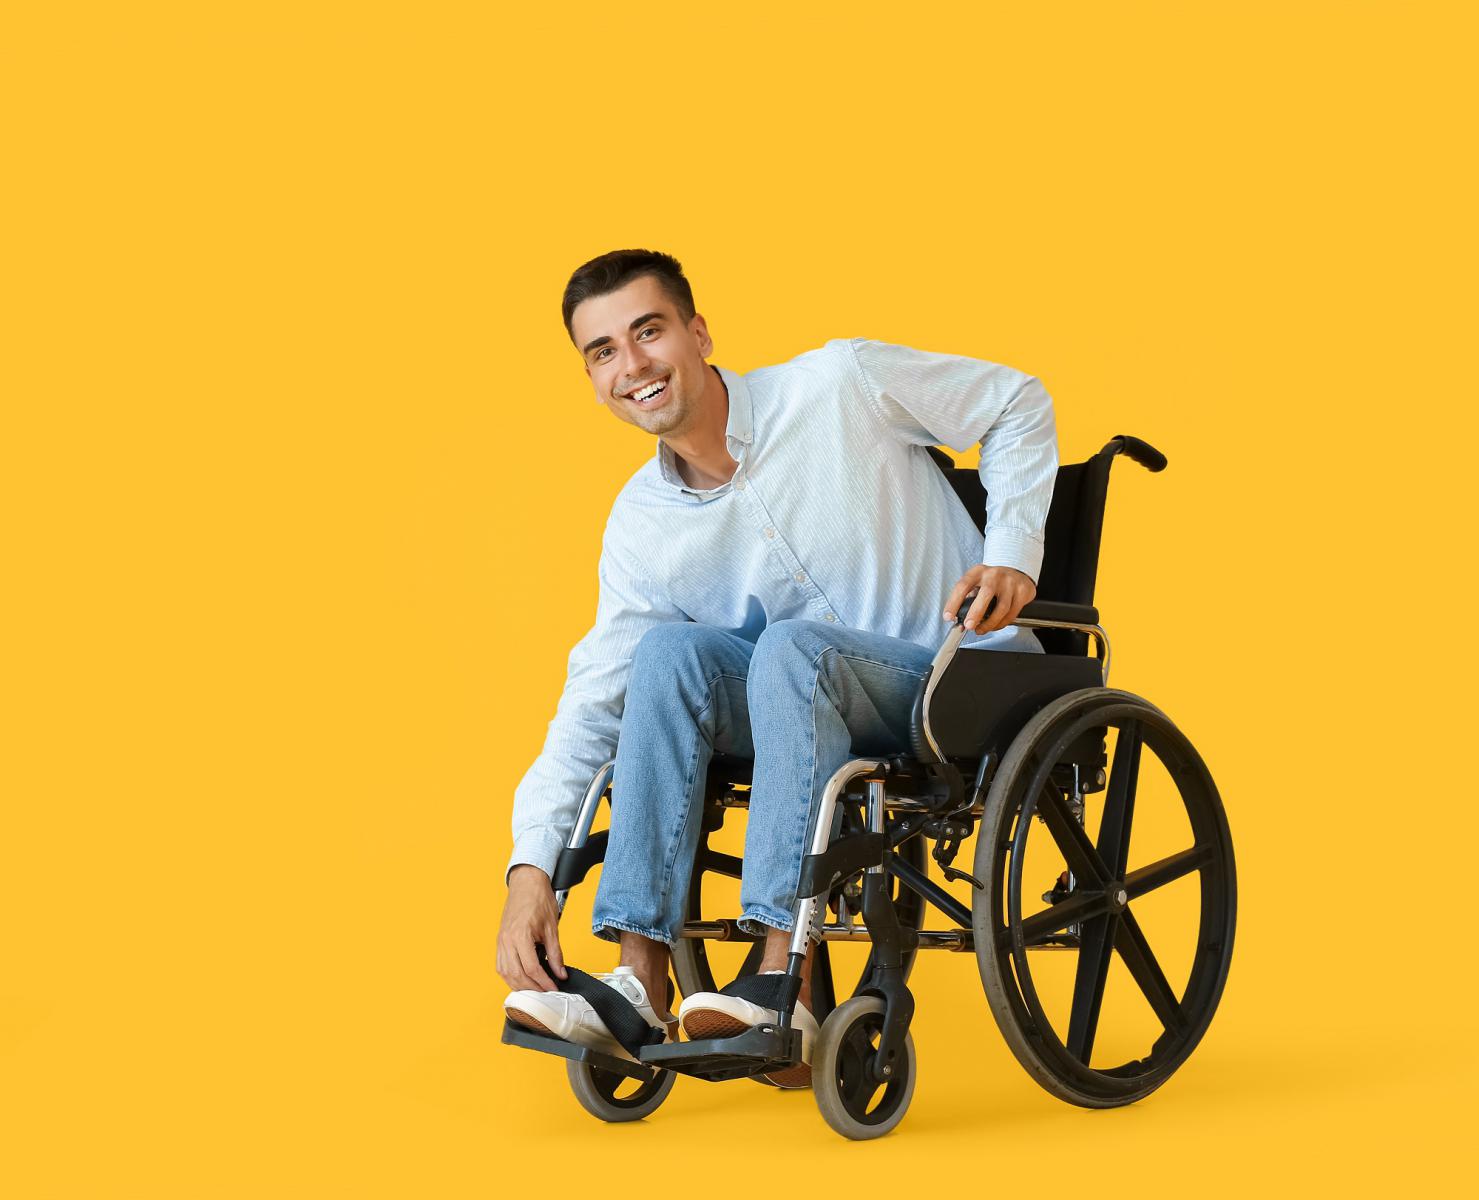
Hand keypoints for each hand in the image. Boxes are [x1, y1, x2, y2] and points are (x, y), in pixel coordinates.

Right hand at [497, 865, 567, 991]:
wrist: (526, 883)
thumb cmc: (538, 899)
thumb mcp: (552, 928)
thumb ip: (556, 953)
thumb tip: (560, 973)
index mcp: (520, 935)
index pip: (531, 968)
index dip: (544, 982)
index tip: (553, 988)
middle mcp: (506, 940)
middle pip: (516, 974)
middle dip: (531, 988)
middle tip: (545, 993)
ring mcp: (500, 941)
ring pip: (505, 973)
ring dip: (519, 985)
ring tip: (534, 991)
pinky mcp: (499, 941)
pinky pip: (501, 965)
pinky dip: (510, 976)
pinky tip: (520, 980)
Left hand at [942, 564, 1036, 633]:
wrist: (1017, 572)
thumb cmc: (992, 580)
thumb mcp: (977, 582)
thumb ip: (967, 598)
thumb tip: (957, 618)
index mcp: (978, 572)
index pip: (963, 586)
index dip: (954, 602)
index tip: (948, 616)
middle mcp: (994, 575)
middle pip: (985, 594)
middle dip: (976, 612)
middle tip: (969, 626)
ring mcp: (1010, 582)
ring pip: (1002, 607)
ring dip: (990, 623)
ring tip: (980, 630)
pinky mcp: (1022, 591)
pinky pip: (1012, 613)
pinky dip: (1001, 623)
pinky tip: (994, 625)